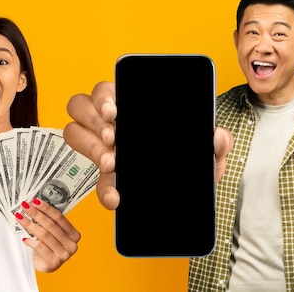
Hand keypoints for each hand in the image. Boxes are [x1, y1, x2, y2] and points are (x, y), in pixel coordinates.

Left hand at [15, 198, 79, 272]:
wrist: (45, 265)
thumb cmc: (49, 247)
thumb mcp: (52, 234)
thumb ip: (49, 222)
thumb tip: (35, 205)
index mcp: (74, 235)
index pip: (60, 218)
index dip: (46, 208)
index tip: (35, 201)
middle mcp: (72, 245)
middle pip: (51, 225)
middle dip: (36, 214)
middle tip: (25, 206)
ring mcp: (64, 255)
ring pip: (44, 235)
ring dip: (30, 225)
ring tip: (20, 218)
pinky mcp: (53, 263)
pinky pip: (40, 247)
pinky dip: (31, 241)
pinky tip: (24, 238)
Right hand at [63, 81, 233, 209]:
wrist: (188, 201)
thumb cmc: (193, 166)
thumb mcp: (209, 155)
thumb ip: (218, 144)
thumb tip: (218, 135)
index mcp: (134, 109)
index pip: (107, 91)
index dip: (104, 97)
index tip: (114, 111)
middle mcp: (112, 125)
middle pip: (81, 106)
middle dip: (93, 119)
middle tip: (113, 137)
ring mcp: (105, 151)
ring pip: (74, 134)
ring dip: (89, 146)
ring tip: (111, 162)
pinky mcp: (108, 180)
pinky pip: (94, 182)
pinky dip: (103, 190)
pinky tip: (117, 196)